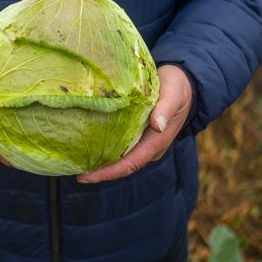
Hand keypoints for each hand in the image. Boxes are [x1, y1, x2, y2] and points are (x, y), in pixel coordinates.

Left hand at [76, 64, 192, 183]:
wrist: (187, 86)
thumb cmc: (178, 88)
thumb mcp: (174, 94)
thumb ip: (166, 108)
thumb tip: (158, 125)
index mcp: (157, 141)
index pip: (131, 163)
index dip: (108, 172)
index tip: (87, 176)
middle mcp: (150, 147)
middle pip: (123, 165)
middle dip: (100, 171)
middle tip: (75, 171)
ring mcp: (145, 142)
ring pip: (121, 158)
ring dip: (101, 162)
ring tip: (77, 161)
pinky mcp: (139, 134)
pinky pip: (121, 146)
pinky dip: (105, 149)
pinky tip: (89, 145)